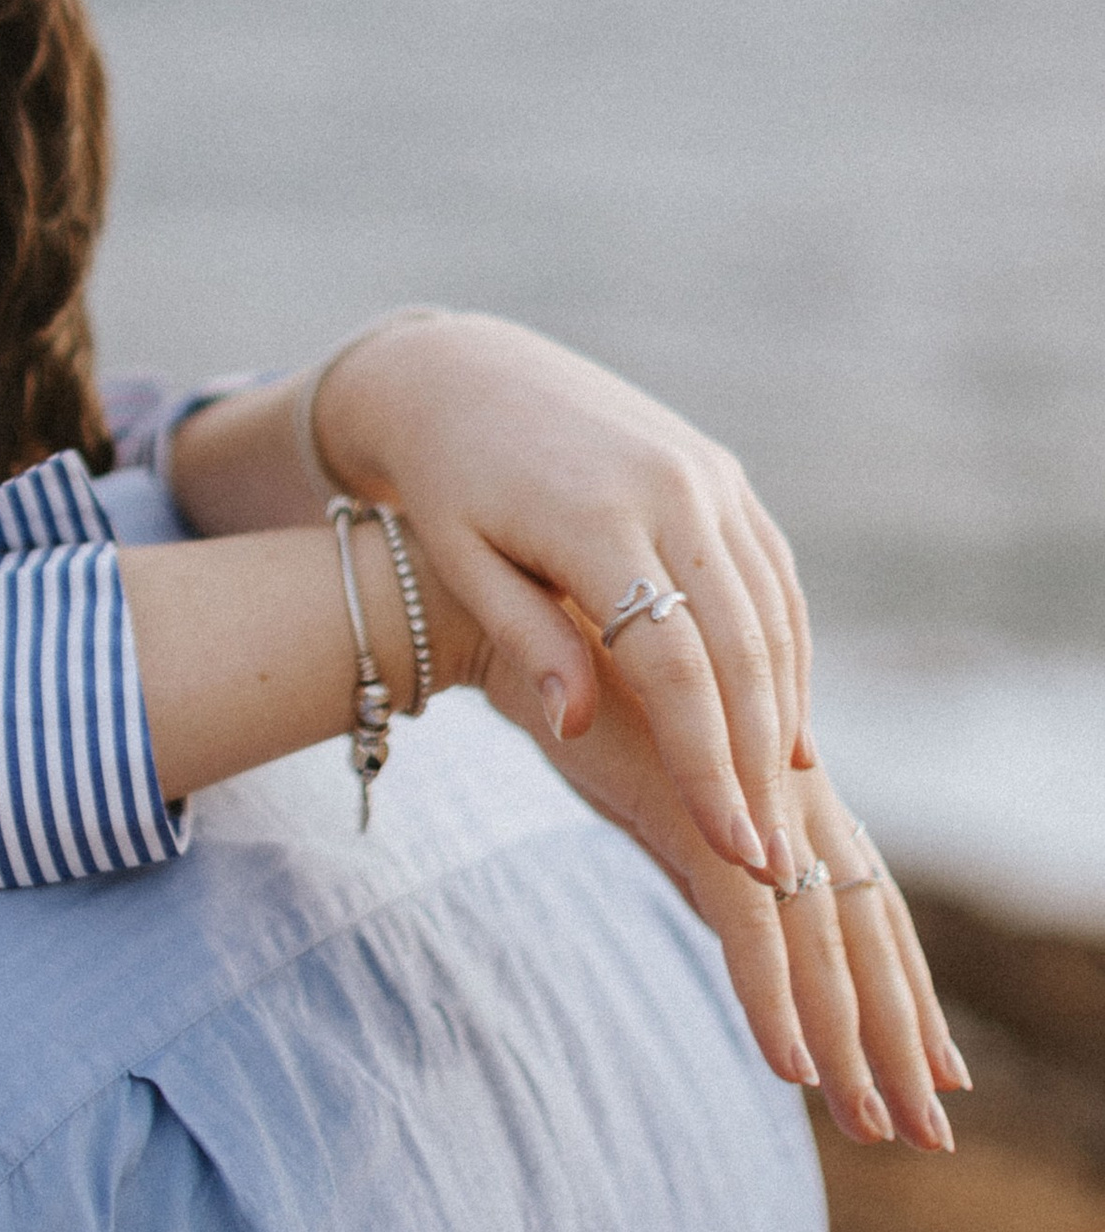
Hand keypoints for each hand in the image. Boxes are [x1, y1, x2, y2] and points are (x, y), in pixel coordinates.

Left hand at [308, 313, 813, 888]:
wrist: (464, 370)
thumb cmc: (444, 485)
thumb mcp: (462, 564)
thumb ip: (527, 642)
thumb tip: (581, 729)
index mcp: (595, 516)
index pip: (673, 665)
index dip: (706, 763)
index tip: (732, 849)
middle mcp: (669, 488)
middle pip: (740, 649)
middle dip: (761, 763)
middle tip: (772, 861)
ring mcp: (707, 474)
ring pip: (772, 616)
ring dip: (786, 715)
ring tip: (783, 810)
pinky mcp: (723, 470)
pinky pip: (773, 576)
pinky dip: (787, 652)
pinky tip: (785, 722)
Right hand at [481, 638, 967, 1145]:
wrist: (496, 614)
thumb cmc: (572, 693)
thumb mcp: (653, 796)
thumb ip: (700, 855)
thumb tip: (740, 920)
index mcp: (785, 788)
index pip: (865, 903)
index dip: (905, 989)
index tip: (935, 1072)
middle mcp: (786, 794)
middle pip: (867, 932)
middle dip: (901, 1038)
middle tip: (927, 1134)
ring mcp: (746, 800)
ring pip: (823, 941)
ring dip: (853, 1041)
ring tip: (877, 1127)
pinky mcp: (692, 811)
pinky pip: (747, 922)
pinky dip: (773, 996)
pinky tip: (793, 1067)